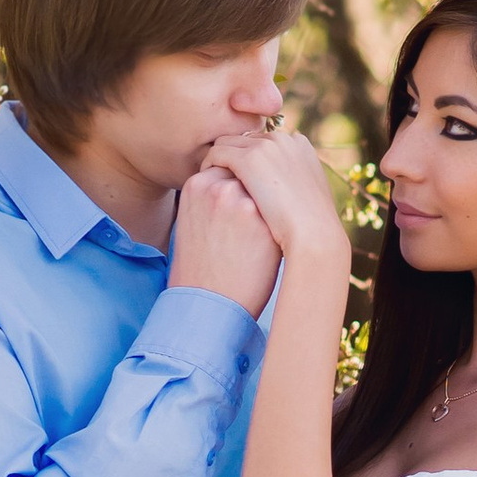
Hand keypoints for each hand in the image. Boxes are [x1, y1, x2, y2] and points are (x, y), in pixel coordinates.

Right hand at [170, 163, 282, 316]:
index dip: (237, 194)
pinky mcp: (262, 220)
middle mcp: (216, 187)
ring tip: (255, 240)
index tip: (234, 218)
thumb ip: (214, 196)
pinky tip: (266, 247)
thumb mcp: (196, 221)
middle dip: (255, 197)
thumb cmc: (203, 266)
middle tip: (246, 230)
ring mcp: (240, 201)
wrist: (207, 305)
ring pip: (267, 192)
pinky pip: (280, 210)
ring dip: (269, 209)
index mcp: (196, 185)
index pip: (229, 171)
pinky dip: (279, 225)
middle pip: (249, 178)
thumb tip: (243, 181)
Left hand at [205, 122, 350, 272]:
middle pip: (245, 140)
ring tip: (209, 183)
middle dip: (233, 157)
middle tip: (218, 180)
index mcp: (300, 145)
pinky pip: (217, 153)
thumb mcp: (309, 202)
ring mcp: (266, 147)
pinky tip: (204, 186)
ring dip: (218, 160)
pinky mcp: (248, 159)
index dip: (250, 161)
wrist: (314, 239)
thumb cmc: (313, 231)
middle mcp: (284, 139)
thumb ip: (294, 187)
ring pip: (227, 143)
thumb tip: (284, 191)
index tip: (240, 180)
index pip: (264, 143)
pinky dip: (208, 166)